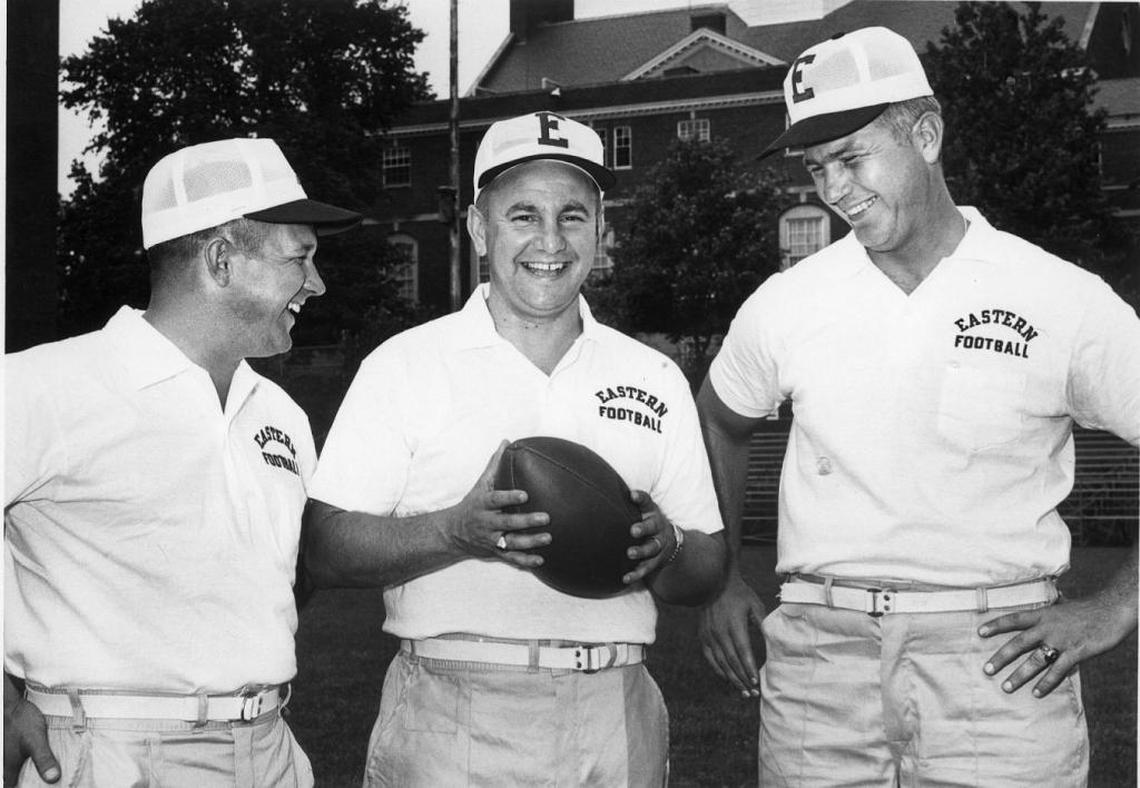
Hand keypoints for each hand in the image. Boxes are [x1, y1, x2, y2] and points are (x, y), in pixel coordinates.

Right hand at [4, 677, 58, 785]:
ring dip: (19, 775)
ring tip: (39, 775)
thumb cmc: (20, 722)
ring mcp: (2, 758)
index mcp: (7, 769)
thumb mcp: (36, 739)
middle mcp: (2, 766)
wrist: (8, 704)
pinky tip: (31, 763)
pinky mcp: (5, 750)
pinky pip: (11, 764)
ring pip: (10, 773)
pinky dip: (19, 766)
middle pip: (10, 781)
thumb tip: (53, 778)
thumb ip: (44, 759)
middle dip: (23, 783)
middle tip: (41, 782)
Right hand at [446, 442, 551, 567]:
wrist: (452, 533)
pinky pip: (511, 558)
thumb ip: (494, 464)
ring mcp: (491, 539)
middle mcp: (486, 523)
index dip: (509, 497)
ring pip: (511, 543)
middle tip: (546, 517)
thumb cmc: (472, 504)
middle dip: (526, 521)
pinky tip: (541, 560)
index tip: (525, 494)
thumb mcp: (480, 484)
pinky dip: (525, 561)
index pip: (496, 500)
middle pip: (507, 522)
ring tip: (548, 538)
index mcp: (483, 504)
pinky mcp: (495, 552)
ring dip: (530, 542)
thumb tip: (507, 442)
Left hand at [620, 490, 675, 585]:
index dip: (640, 498)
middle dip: (644, 528)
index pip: (647, 502)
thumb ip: (624, 503)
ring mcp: (658, 545)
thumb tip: (597, 489)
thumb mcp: (642, 511)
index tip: (632, 495)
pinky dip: (636, 573)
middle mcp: (658, 528)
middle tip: (633, 530)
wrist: (669, 543)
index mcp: (651, 512)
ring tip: (630, 553)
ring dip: (641, 551)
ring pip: (652, 548)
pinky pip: (646, 568)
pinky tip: (625, 578)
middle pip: (652, 526)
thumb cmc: (645, 522)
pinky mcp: (656, 561)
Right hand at [698, 573, 766, 697]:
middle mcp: (720, 632)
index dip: (749, 668)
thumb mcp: (754, 605)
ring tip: (743, 691)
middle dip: (743, 679)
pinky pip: (710, 658)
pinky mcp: (703, 636)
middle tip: (753, 693)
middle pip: (732, 661)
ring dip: (732, 679)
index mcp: (734, 624)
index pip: (743, 651)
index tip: (756, 681)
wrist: (713, 583)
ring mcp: (709, 635)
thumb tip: (774, 641)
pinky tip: (727, 679)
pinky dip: (718, 670)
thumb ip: (763, 624)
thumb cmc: (739, 594)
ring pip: (721, 662)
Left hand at [979, 593, 1135, 697]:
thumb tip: (1052, 598)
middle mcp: (1048, 627)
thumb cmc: (1088, 609)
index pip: (1014, 619)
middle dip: (1001, 657)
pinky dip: (1047, 682)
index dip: (996, 625)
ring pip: (1035, 660)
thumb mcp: (1064, 605)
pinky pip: (1058, 670)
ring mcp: (1061, 640)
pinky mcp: (1076, 652)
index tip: (979, 632)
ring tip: (1006, 687)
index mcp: (1043, 614)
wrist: (1112, 610)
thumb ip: (1053, 608)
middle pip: (1018, 643)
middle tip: (987, 670)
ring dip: (1020, 675)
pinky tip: (1037, 693)